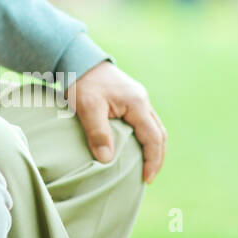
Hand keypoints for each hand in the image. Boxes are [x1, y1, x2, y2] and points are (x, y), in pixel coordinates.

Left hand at [66, 61, 166, 183]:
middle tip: (148, 177)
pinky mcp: (131, 98)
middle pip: (160, 134)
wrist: (77, 58)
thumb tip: (107, 160)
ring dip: (153, 147)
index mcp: (137, 103)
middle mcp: (142, 100)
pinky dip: (145, 137)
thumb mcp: (87, 107)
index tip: (146, 179)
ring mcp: (138, 98)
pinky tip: (135, 147)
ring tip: (144, 166)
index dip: (153, 161)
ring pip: (155, 127)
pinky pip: (145, 121)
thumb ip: (98, 133)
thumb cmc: (82, 82)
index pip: (154, 138)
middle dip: (157, 157)